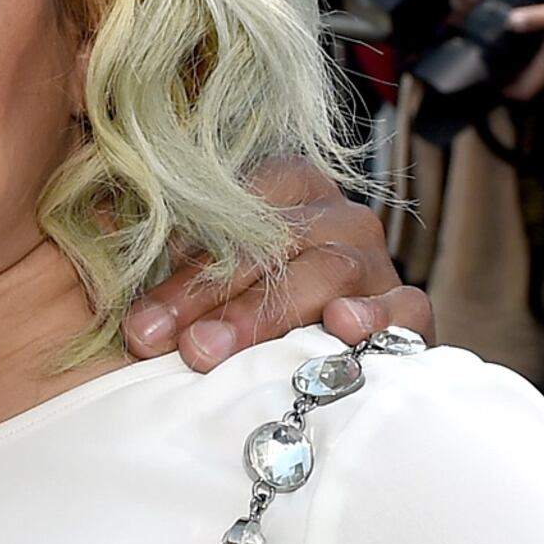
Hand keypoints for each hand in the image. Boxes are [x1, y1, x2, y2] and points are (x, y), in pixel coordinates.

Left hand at [127, 159, 434, 370]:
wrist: (326, 353)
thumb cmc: (247, 313)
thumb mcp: (207, 286)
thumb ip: (176, 278)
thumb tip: (131, 317)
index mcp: (285, 189)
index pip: (237, 206)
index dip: (186, 267)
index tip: (141, 327)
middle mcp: (335, 217)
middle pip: (275, 243)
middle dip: (215, 299)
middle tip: (176, 349)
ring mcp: (376, 262)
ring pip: (329, 271)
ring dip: (268, 314)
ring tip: (220, 351)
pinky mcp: (411, 312)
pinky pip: (405, 307)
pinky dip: (376, 316)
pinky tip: (342, 328)